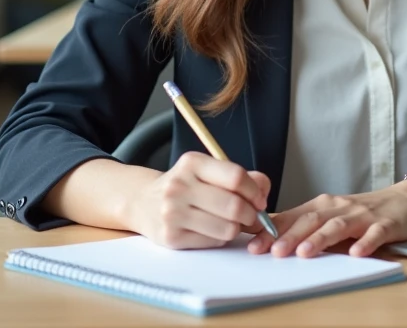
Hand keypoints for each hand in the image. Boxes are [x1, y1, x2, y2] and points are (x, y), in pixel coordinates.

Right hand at [125, 152, 270, 249]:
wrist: (143, 202)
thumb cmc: (185, 186)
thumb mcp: (208, 172)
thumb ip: (241, 177)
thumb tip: (264, 192)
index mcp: (192, 163)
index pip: (236, 177)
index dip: (255, 191)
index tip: (260, 200)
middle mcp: (179, 186)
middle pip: (234, 205)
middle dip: (251, 214)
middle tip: (251, 216)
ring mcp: (173, 213)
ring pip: (227, 228)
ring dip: (236, 228)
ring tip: (230, 222)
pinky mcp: (171, 237)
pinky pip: (213, 242)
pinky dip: (220, 238)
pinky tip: (212, 230)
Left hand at [246, 178, 406, 258]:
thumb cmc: (363, 212)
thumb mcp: (331, 215)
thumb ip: (304, 225)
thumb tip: (267, 236)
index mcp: (322, 206)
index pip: (293, 217)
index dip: (272, 230)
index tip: (252, 245)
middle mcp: (339, 207)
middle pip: (311, 220)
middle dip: (290, 235)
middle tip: (272, 251)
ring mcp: (362, 215)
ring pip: (338, 226)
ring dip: (320, 239)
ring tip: (305, 253)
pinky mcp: (385, 224)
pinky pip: (374, 234)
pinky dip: (365, 243)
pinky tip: (355, 254)